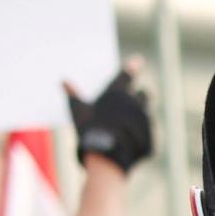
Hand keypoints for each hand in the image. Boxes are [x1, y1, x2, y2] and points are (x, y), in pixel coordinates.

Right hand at [66, 58, 153, 172]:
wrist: (107, 155)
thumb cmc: (89, 130)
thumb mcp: (78, 111)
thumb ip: (73, 95)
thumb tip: (63, 81)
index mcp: (117, 93)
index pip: (126, 75)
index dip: (132, 67)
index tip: (139, 60)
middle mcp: (134, 103)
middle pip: (145, 94)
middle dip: (140, 97)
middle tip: (134, 103)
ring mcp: (145, 119)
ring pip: (148, 113)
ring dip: (143, 116)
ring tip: (131, 126)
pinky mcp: (151, 135)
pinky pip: (151, 132)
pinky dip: (144, 135)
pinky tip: (134, 141)